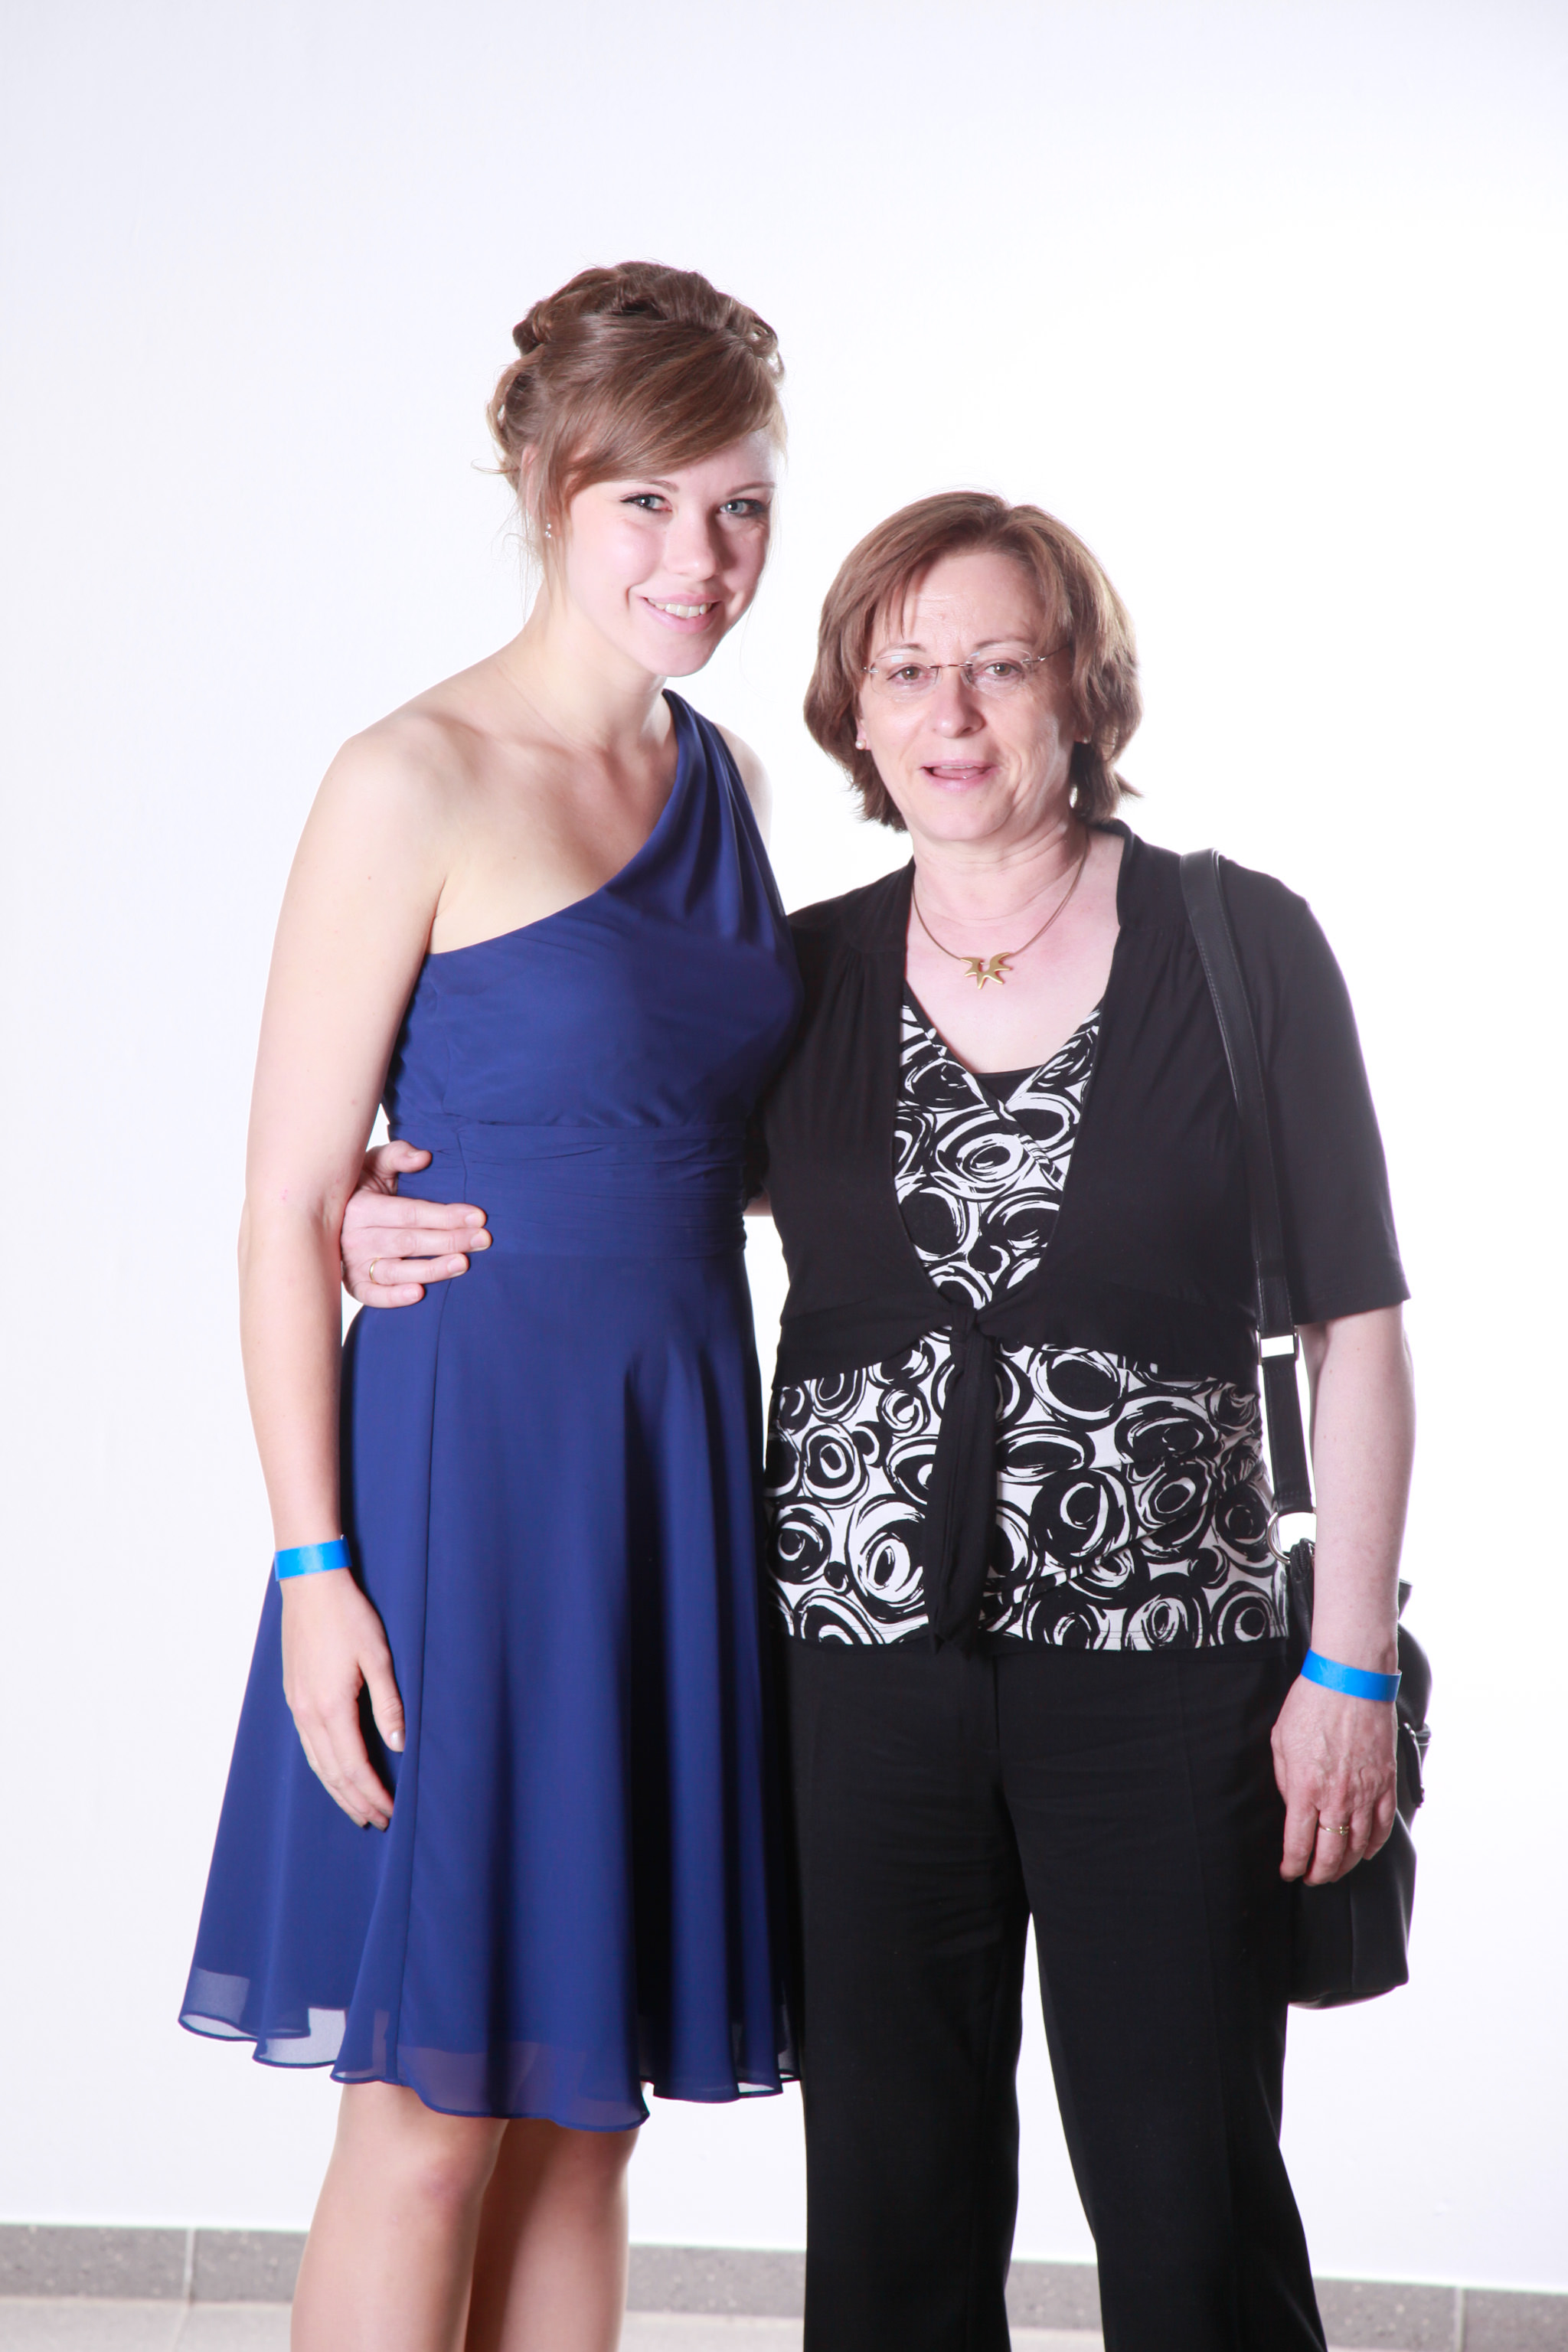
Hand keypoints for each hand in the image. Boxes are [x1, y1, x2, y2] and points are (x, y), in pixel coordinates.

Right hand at [280, 1570, 404, 1828]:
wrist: (310, 1584)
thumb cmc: (348, 1615)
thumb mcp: (379, 1657)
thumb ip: (389, 1705)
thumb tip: (400, 1744)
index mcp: (331, 1708)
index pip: (354, 1768)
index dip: (373, 1794)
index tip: (391, 1812)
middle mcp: (308, 1714)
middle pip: (332, 1774)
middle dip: (356, 1801)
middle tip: (378, 1821)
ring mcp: (297, 1706)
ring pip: (316, 1763)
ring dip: (338, 1790)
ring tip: (357, 1808)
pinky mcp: (294, 1696)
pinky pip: (308, 1745)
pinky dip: (323, 1767)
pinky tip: (334, 1772)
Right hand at [341, 1141, 488, 1305]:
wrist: (331, 1214)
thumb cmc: (363, 1186)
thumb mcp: (374, 1162)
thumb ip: (398, 1155)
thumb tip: (423, 1157)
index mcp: (362, 1207)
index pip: (411, 1213)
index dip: (445, 1216)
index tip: (478, 1216)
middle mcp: (355, 1237)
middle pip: (409, 1241)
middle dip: (450, 1240)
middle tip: (483, 1239)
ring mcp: (354, 1263)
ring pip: (396, 1270)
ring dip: (431, 1270)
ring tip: (463, 1264)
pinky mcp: (354, 1284)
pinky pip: (373, 1295)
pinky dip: (393, 1297)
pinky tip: (419, 1294)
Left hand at [1271, 1673, 1397, 1884]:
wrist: (1351, 1679)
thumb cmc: (1311, 1703)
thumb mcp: (1281, 1741)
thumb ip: (1287, 1780)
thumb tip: (1294, 1807)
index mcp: (1306, 1788)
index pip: (1299, 1844)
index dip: (1292, 1865)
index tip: (1288, 1871)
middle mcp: (1337, 1797)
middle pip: (1330, 1854)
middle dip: (1318, 1873)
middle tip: (1311, 1877)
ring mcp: (1365, 1793)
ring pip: (1357, 1846)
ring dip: (1344, 1865)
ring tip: (1333, 1870)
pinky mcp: (1385, 1783)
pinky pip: (1382, 1826)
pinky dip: (1373, 1845)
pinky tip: (1363, 1852)